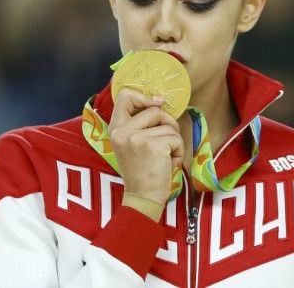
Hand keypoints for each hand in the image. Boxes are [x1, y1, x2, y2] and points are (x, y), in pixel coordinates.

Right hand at [108, 88, 183, 205]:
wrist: (143, 197)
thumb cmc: (142, 171)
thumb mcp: (132, 144)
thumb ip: (139, 124)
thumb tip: (159, 101)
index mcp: (115, 129)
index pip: (125, 96)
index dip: (145, 96)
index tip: (158, 103)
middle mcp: (122, 131)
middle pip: (155, 110)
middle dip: (168, 124)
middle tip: (166, 144)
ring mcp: (137, 138)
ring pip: (169, 126)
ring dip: (174, 143)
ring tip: (164, 158)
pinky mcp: (153, 146)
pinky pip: (177, 139)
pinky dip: (179, 152)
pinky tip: (169, 164)